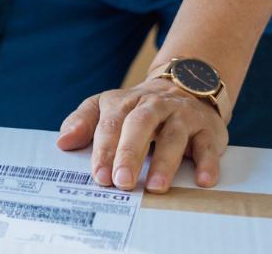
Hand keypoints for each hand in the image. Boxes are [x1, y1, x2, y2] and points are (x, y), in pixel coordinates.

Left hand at [54, 77, 229, 193]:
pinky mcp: (207, 128)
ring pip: (173, 135)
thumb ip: (83, 122)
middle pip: (140, 125)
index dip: (103, 150)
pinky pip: (208, 144)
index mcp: (124, 103)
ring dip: (164, 162)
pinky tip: (203, 180)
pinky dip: (207, 162)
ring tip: (155, 186)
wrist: (186, 86)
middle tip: (122, 181)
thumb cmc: (139, 108)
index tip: (99, 176)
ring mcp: (182, 116)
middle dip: (129, 153)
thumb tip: (62, 142)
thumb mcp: (107, 107)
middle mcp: (153, 106)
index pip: (110, 123)